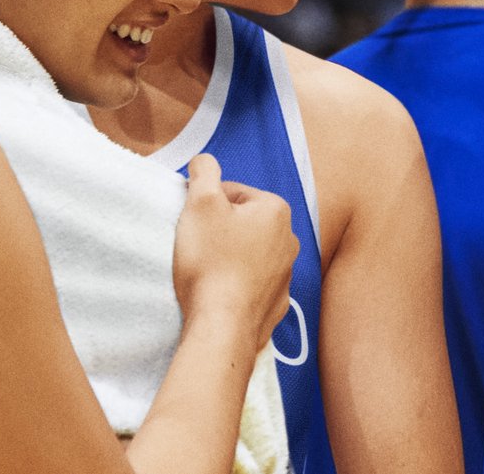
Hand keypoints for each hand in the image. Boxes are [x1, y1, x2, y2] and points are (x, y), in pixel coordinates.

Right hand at [174, 154, 296, 351]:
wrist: (223, 324)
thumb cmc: (212, 260)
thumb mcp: (200, 202)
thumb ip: (204, 171)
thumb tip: (205, 161)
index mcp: (275, 210)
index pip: (232, 191)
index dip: (206, 203)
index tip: (194, 221)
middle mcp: (289, 240)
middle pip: (242, 220)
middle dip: (219, 227)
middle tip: (198, 242)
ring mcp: (286, 273)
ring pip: (247, 250)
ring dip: (227, 253)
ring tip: (206, 267)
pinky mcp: (277, 301)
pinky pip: (251, 279)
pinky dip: (235, 280)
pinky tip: (218, 288)